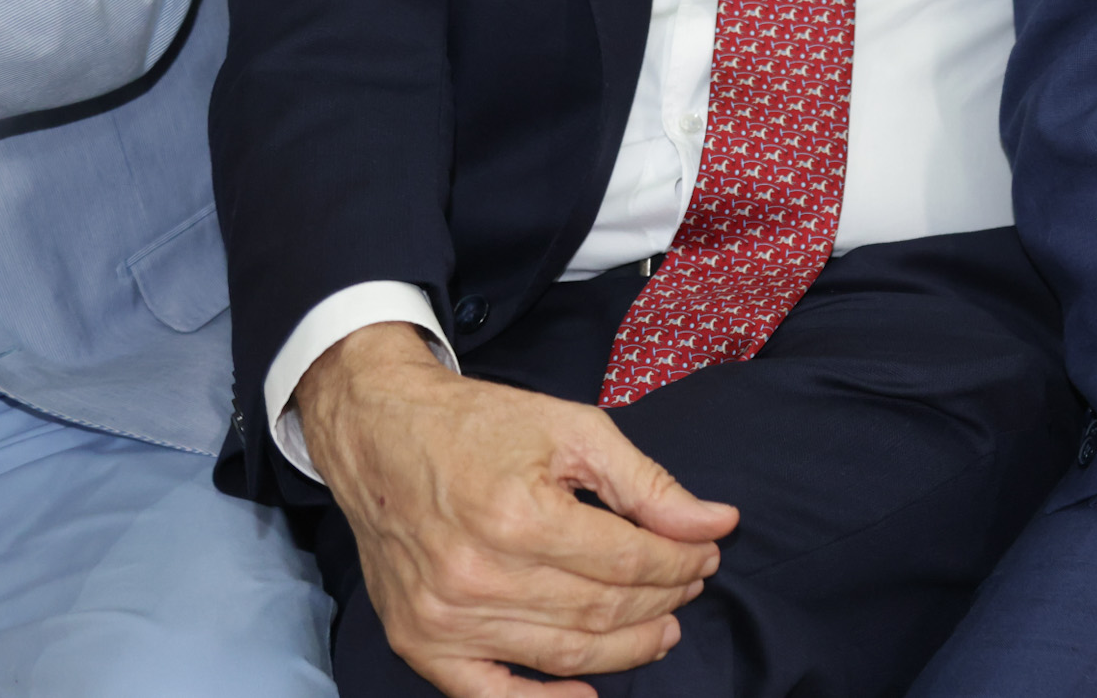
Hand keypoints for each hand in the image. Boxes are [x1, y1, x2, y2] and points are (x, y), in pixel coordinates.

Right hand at [297, 323, 737, 696]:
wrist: (379, 434)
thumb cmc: (479, 426)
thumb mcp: (573, 429)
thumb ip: (647, 483)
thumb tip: (718, 522)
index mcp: (519, 516)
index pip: (629, 562)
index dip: (681, 560)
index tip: (708, 550)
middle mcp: (478, 577)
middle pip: (602, 610)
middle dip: (664, 600)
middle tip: (691, 583)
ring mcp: (443, 619)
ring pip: (563, 655)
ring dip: (627, 647)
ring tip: (663, 628)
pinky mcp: (418, 642)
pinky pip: (491, 697)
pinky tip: (591, 693)